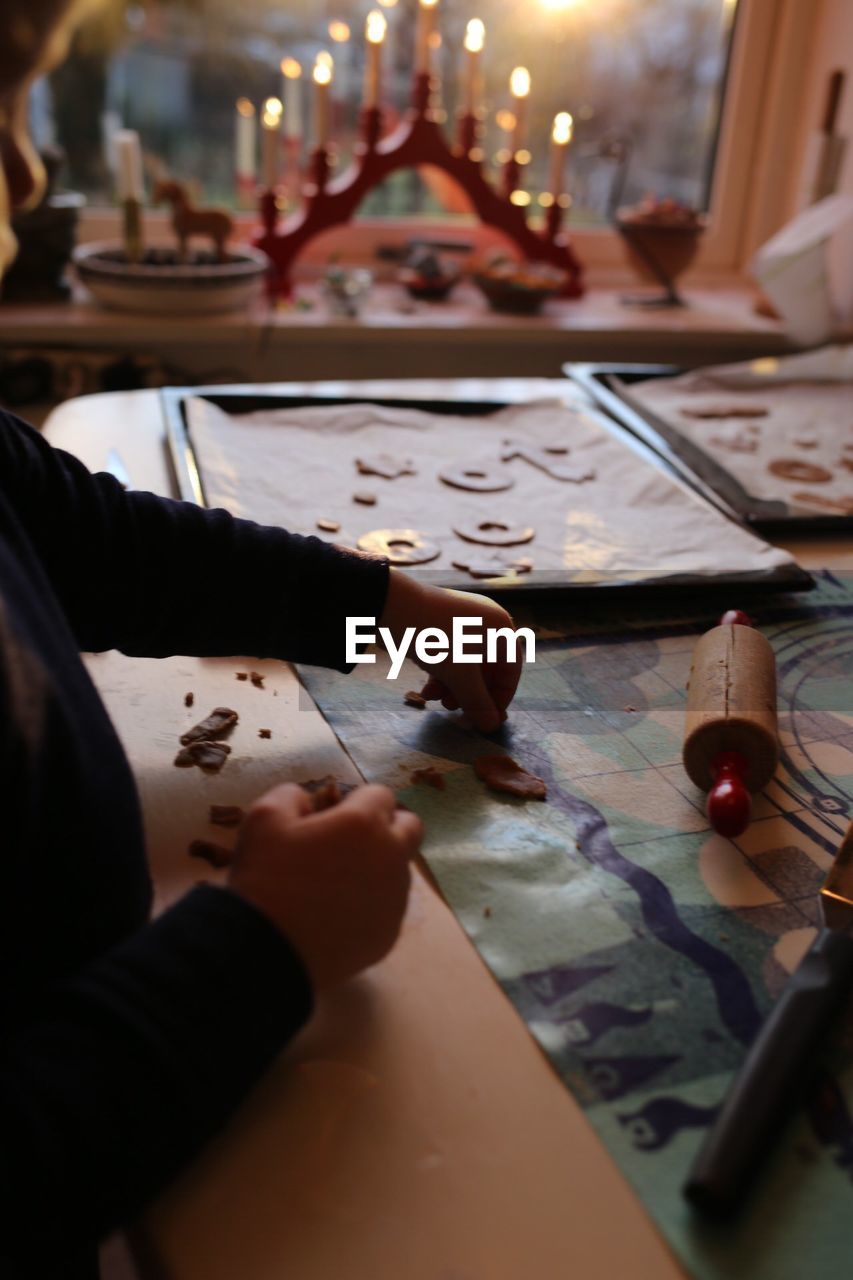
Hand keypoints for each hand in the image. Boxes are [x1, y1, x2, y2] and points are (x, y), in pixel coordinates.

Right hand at [228, 783, 420, 991]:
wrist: (267, 952)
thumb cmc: (266, 878)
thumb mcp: (263, 818)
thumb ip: (292, 796)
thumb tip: (308, 801)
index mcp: (364, 824)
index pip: (382, 795)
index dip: (357, 801)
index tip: (334, 814)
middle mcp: (390, 858)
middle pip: (410, 828)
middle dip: (386, 826)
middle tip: (349, 841)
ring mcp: (394, 900)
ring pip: (399, 870)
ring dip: (377, 867)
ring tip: (334, 885)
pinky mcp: (388, 935)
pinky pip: (387, 908)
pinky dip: (369, 905)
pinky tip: (335, 916)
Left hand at [380, 570, 522, 731]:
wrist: (392, 606)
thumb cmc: (436, 639)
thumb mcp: (460, 676)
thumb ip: (478, 703)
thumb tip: (492, 726)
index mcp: (500, 628)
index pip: (511, 669)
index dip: (501, 696)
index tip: (486, 716)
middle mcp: (485, 621)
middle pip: (487, 668)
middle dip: (470, 693)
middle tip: (455, 709)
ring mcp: (461, 621)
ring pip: (465, 664)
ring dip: (453, 687)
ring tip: (437, 701)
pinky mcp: (439, 623)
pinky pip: (449, 654)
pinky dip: (441, 674)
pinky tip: (427, 690)